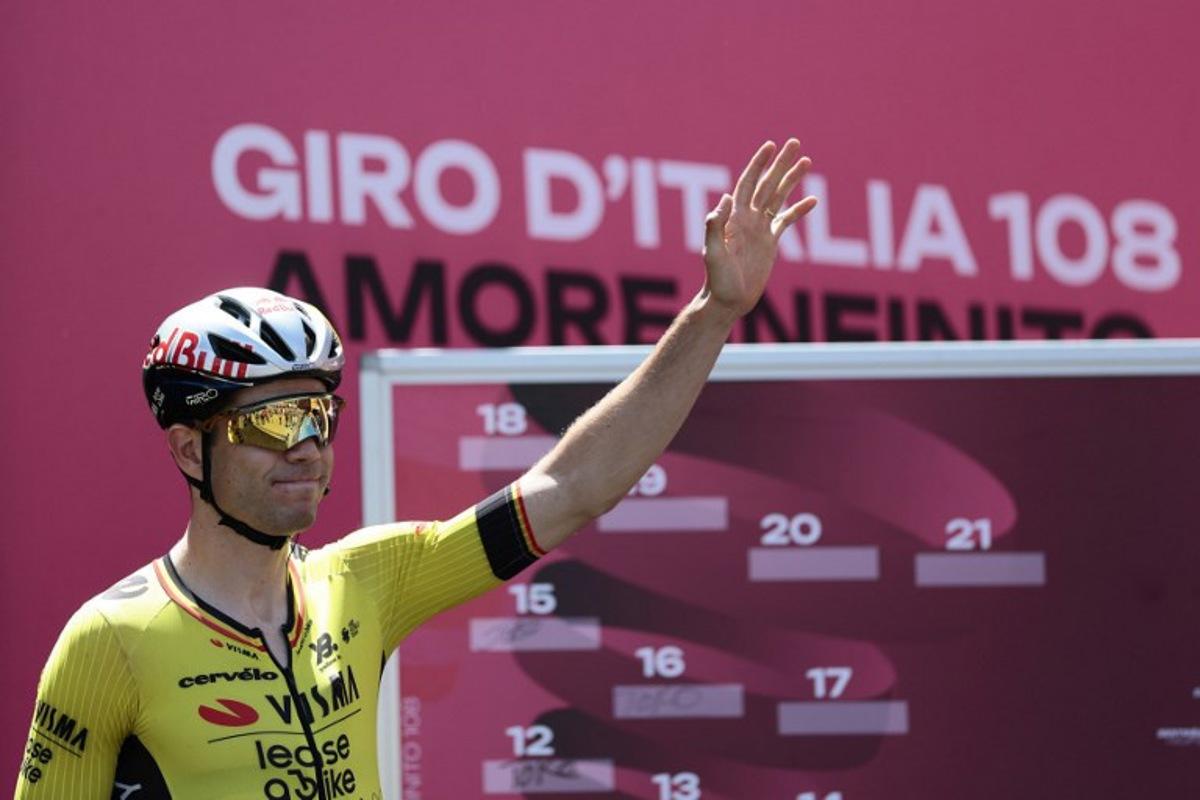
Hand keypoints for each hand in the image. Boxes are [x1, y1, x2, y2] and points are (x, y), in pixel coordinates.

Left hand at [702, 139, 816, 316]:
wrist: (727, 301)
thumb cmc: (717, 280)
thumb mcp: (712, 254)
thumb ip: (715, 227)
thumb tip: (726, 198)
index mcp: (735, 218)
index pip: (747, 183)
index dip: (758, 164)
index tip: (770, 145)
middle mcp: (748, 219)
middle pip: (767, 184)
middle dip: (780, 164)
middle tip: (795, 143)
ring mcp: (760, 229)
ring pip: (778, 197)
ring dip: (791, 179)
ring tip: (807, 161)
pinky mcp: (770, 243)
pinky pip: (786, 221)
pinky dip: (798, 210)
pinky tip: (812, 199)